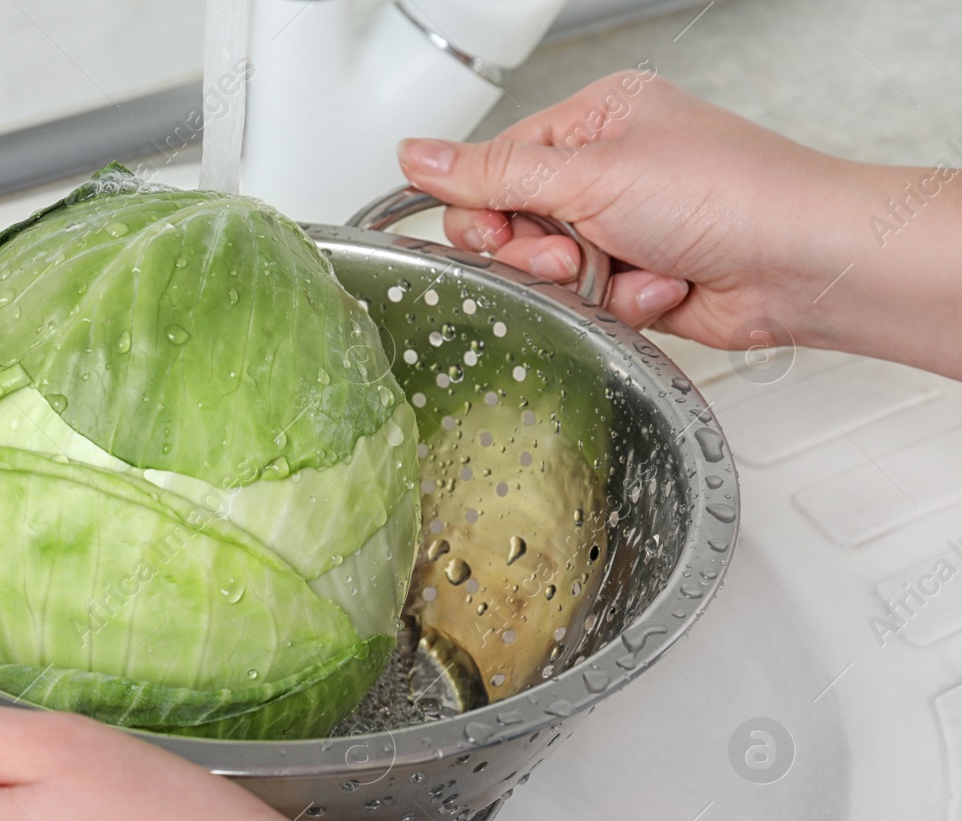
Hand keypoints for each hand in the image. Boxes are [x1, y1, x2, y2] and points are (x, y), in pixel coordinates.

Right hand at [397, 69, 898, 351]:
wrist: (799, 262)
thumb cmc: (724, 193)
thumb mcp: (588, 173)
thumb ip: (490, 172)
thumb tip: (415, 156)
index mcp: (594, 121)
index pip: (496, 164)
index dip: (483, 209)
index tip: (492, 234)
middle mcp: (608, 171)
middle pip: (514, 225)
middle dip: (536, 252)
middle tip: (569, 254)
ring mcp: (624, 228)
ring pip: (549, 274)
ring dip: (585, 282)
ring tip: (626, 267)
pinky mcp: (638, 281)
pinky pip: (591, 304)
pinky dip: (622, 304)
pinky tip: (660, 288)